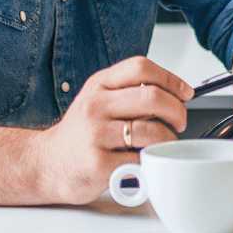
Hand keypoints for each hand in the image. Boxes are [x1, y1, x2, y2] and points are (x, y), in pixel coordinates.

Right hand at [32, 56, 190, 203]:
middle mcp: (96, 105)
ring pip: (151, 131)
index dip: (171, 78)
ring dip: (167, 140)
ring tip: (163, 145)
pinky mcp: (99, 164)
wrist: (47, 164)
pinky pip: (140, 160)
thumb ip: (127, 92)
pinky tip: (145, 162)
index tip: (185, 93)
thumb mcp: (97, 100)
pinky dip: (151, 162)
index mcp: (99, 85)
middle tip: (179, 123)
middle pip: (152, 97)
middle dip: (177, 112)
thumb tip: (174, 95)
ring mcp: (96, 135)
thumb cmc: (79, 133)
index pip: (141, 67)